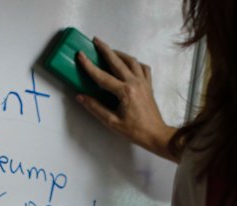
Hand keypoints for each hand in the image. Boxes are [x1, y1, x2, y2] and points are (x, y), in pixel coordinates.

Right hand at [76, 37, 176, 161]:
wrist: (156, 134)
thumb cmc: (134, 130)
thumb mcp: (112, 122)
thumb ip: (95, 108)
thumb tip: (80, 97)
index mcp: (125, 92)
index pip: (102, 76)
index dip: (89, 66)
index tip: (81, 55)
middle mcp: (135, 82)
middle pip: (118, 61)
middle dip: (105, 49)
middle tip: (96, 40)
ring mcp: (144, 82)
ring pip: (131, 61)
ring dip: (119, 53)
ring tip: (110, 50)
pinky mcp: (149, 85)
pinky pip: (142, 68)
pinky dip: (134, 63)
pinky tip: (128, 63)